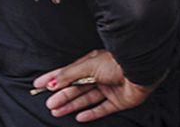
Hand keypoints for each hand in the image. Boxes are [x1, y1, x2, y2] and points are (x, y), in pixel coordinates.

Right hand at [32, 49, 155, 121]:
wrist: (142, 69)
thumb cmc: (117, 62)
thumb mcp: (89, 65)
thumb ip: (70, 74)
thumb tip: (51, 82)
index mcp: (93, 62)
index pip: (69, 72)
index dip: (53, 78)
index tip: (37, 85)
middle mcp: (100, 75)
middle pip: (77, 88)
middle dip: (62, 95)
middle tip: (49, 104)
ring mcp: (110, 88)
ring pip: (87, 99)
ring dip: (72, 105)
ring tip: (57, 111)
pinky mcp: (118, 100)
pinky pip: (102, 108)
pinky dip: (91, 113)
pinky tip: (79, 117)